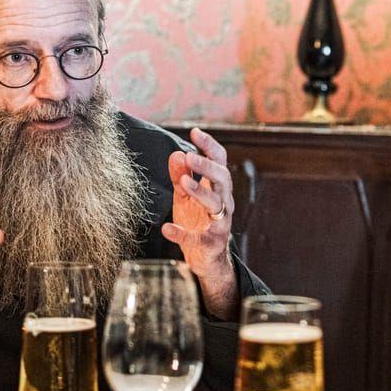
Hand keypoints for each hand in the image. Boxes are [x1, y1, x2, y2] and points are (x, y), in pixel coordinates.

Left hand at [162, 127, 237, 318]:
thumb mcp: (186, 196)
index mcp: (218, 188)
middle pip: (223, 179)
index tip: (196, 132)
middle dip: (208, 166)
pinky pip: (198, 237)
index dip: (210, 146)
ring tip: (183, 182)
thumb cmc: (196, 222)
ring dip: (200, 191)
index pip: (220, 162)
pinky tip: (167, 228)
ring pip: (217, 204)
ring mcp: (220, 224)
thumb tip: (176, 154)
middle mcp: (224, 203)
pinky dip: (182, 233)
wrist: (205, 259)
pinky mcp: (211, 244)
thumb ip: (181, 176)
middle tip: (190, 156)